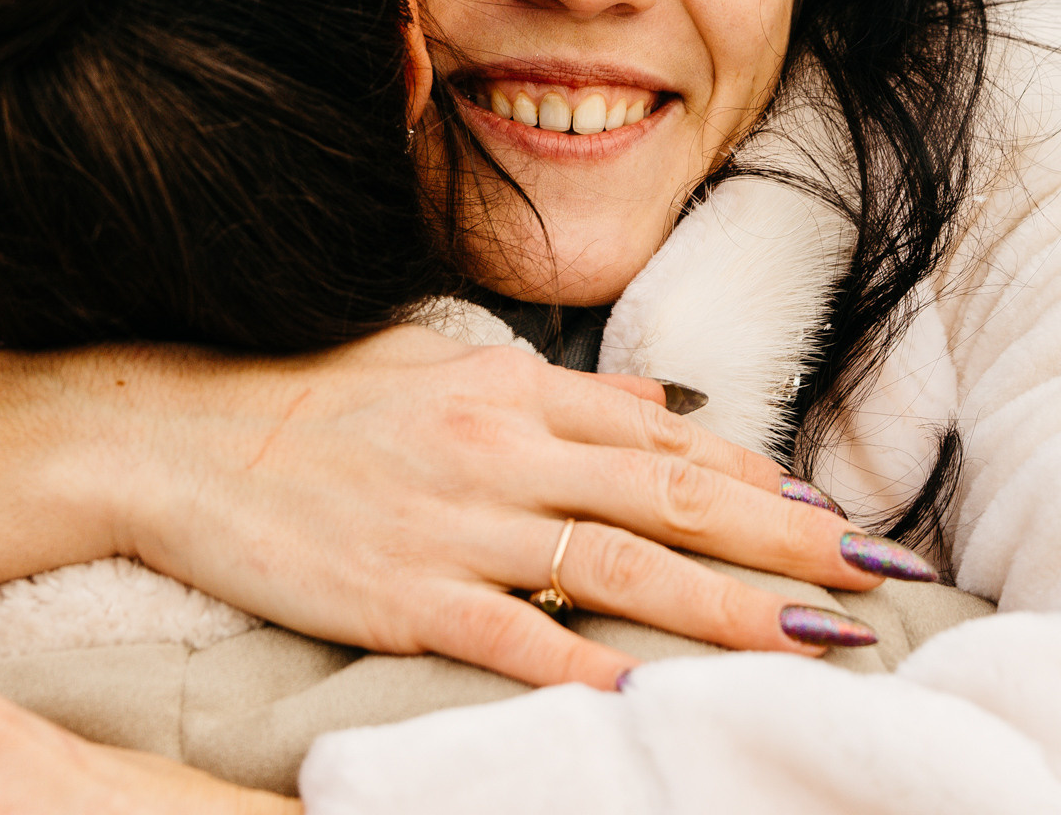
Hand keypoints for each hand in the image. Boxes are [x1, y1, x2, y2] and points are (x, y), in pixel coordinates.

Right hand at [0, 326, 928, 692]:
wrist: (177, 430)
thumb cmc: (314, 396)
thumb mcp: (445, 363)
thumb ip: (559, 389)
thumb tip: (664, 404)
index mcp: (516, 390)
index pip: (670, 442)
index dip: (765, 482)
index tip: (840, 516)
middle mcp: (503, 450)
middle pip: (675, 501)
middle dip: (790, 543)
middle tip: (883, 576)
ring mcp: (455, 524)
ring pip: (620, 567)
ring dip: (730, 608)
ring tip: (821, 637)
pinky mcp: (400, 594)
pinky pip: (508, 635)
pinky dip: (579, 667)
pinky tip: (647, 697)